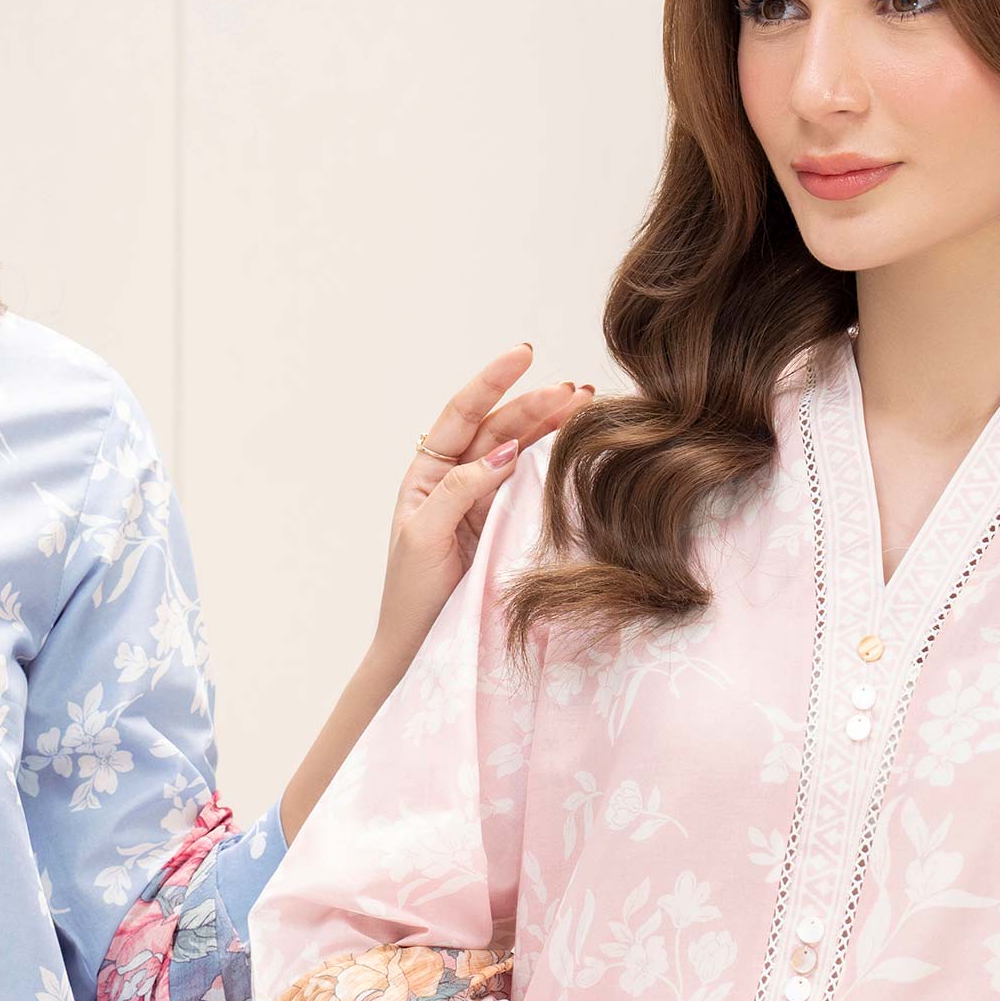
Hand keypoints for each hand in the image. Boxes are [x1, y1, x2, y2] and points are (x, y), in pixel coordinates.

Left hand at [369, 346, 590, 676]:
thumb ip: (460, 490)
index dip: (493, 382)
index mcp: (428, 472)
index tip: (524, 355)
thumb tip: (505, 449)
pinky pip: (533, 486)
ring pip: (523, 451)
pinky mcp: (507, 524)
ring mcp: (487, 500)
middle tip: (576, 391)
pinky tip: (578, 442)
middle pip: (501, 426)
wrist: (421, 645)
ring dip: (552, 426)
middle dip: (536, 403)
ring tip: (587, 404)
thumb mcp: (424, 534)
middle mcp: (458, 478)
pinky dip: (555, 462)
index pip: (463, 414)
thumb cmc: (412, 593)